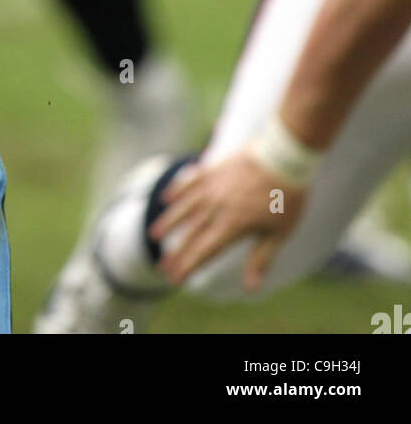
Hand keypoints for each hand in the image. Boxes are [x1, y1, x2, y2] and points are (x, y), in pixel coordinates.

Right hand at [148, 151, 307, 291]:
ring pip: (184, 207)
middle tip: (162, 266)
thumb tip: (251, 288)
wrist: (283, 154)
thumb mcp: (278, 233)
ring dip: (169, 222)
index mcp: (232, 226)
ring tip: (155, 233)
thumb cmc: (286, 197)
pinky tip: (167, 197)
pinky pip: (190, 182)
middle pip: (190, 233)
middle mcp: (216, 207)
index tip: (174, 279)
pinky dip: (177, 190)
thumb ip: (261, 259)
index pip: (204, 251)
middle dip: (176, 252)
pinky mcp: (213, 170)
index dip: (188, 266)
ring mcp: (212, 187)